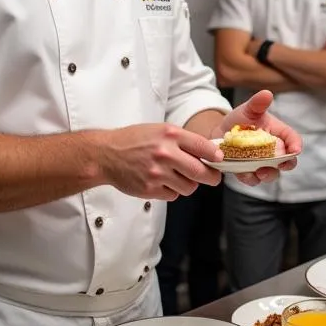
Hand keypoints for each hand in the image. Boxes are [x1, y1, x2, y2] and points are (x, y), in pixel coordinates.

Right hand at [101, 124, 221, 200]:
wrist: (106, 154)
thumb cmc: (133, 141)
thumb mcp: (159, 130)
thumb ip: (183, 140)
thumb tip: (210, 152)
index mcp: (170, 135)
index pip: (204, 147)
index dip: (216, 156)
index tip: (220, 160)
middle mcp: (165, 153)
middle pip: (202, 172)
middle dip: (211, 177)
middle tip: (212, 177)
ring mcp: (157, 173)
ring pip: (189, 187)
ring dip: (188, 184)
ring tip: (176, 176)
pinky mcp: (150, 189)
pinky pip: (173, 195)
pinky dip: (171, 191)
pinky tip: (161, 182)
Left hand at [214, 89, 301, 185]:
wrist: (220, 133)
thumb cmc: (240, 120)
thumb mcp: (248, 110)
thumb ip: (258, 103)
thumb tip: (267, 93)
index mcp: (278, 134)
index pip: (293, 139)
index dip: (296, 145)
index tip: (295, 149)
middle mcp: (273, 151)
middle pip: (288, 161)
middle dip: (287, 164)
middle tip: (282, 165)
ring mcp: (262, 163)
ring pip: (271, 174)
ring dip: (268, 174)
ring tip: (260, 172)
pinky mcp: (249, 172)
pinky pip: (252, 179)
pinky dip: (249, 178)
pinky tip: (243, 173)